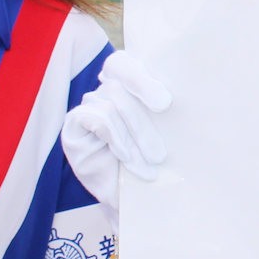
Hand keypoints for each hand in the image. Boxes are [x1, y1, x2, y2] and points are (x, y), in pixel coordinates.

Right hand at [63, 51, 171, 212]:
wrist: (132, 195)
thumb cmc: (153, 158)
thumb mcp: (165, 129)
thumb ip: (164, 108)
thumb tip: (185, 89)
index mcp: (128, 84)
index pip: (122, 63)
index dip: (140, 78)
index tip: (165, 104)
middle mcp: (104, 90)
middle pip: (117, 86)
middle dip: (142, 120)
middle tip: (160, 151)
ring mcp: (87, 106)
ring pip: (111, 105)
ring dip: (134, 138)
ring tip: (150, 163)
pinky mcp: (73, 125)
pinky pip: (98, 120)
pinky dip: (116, 140)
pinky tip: (126, 158)